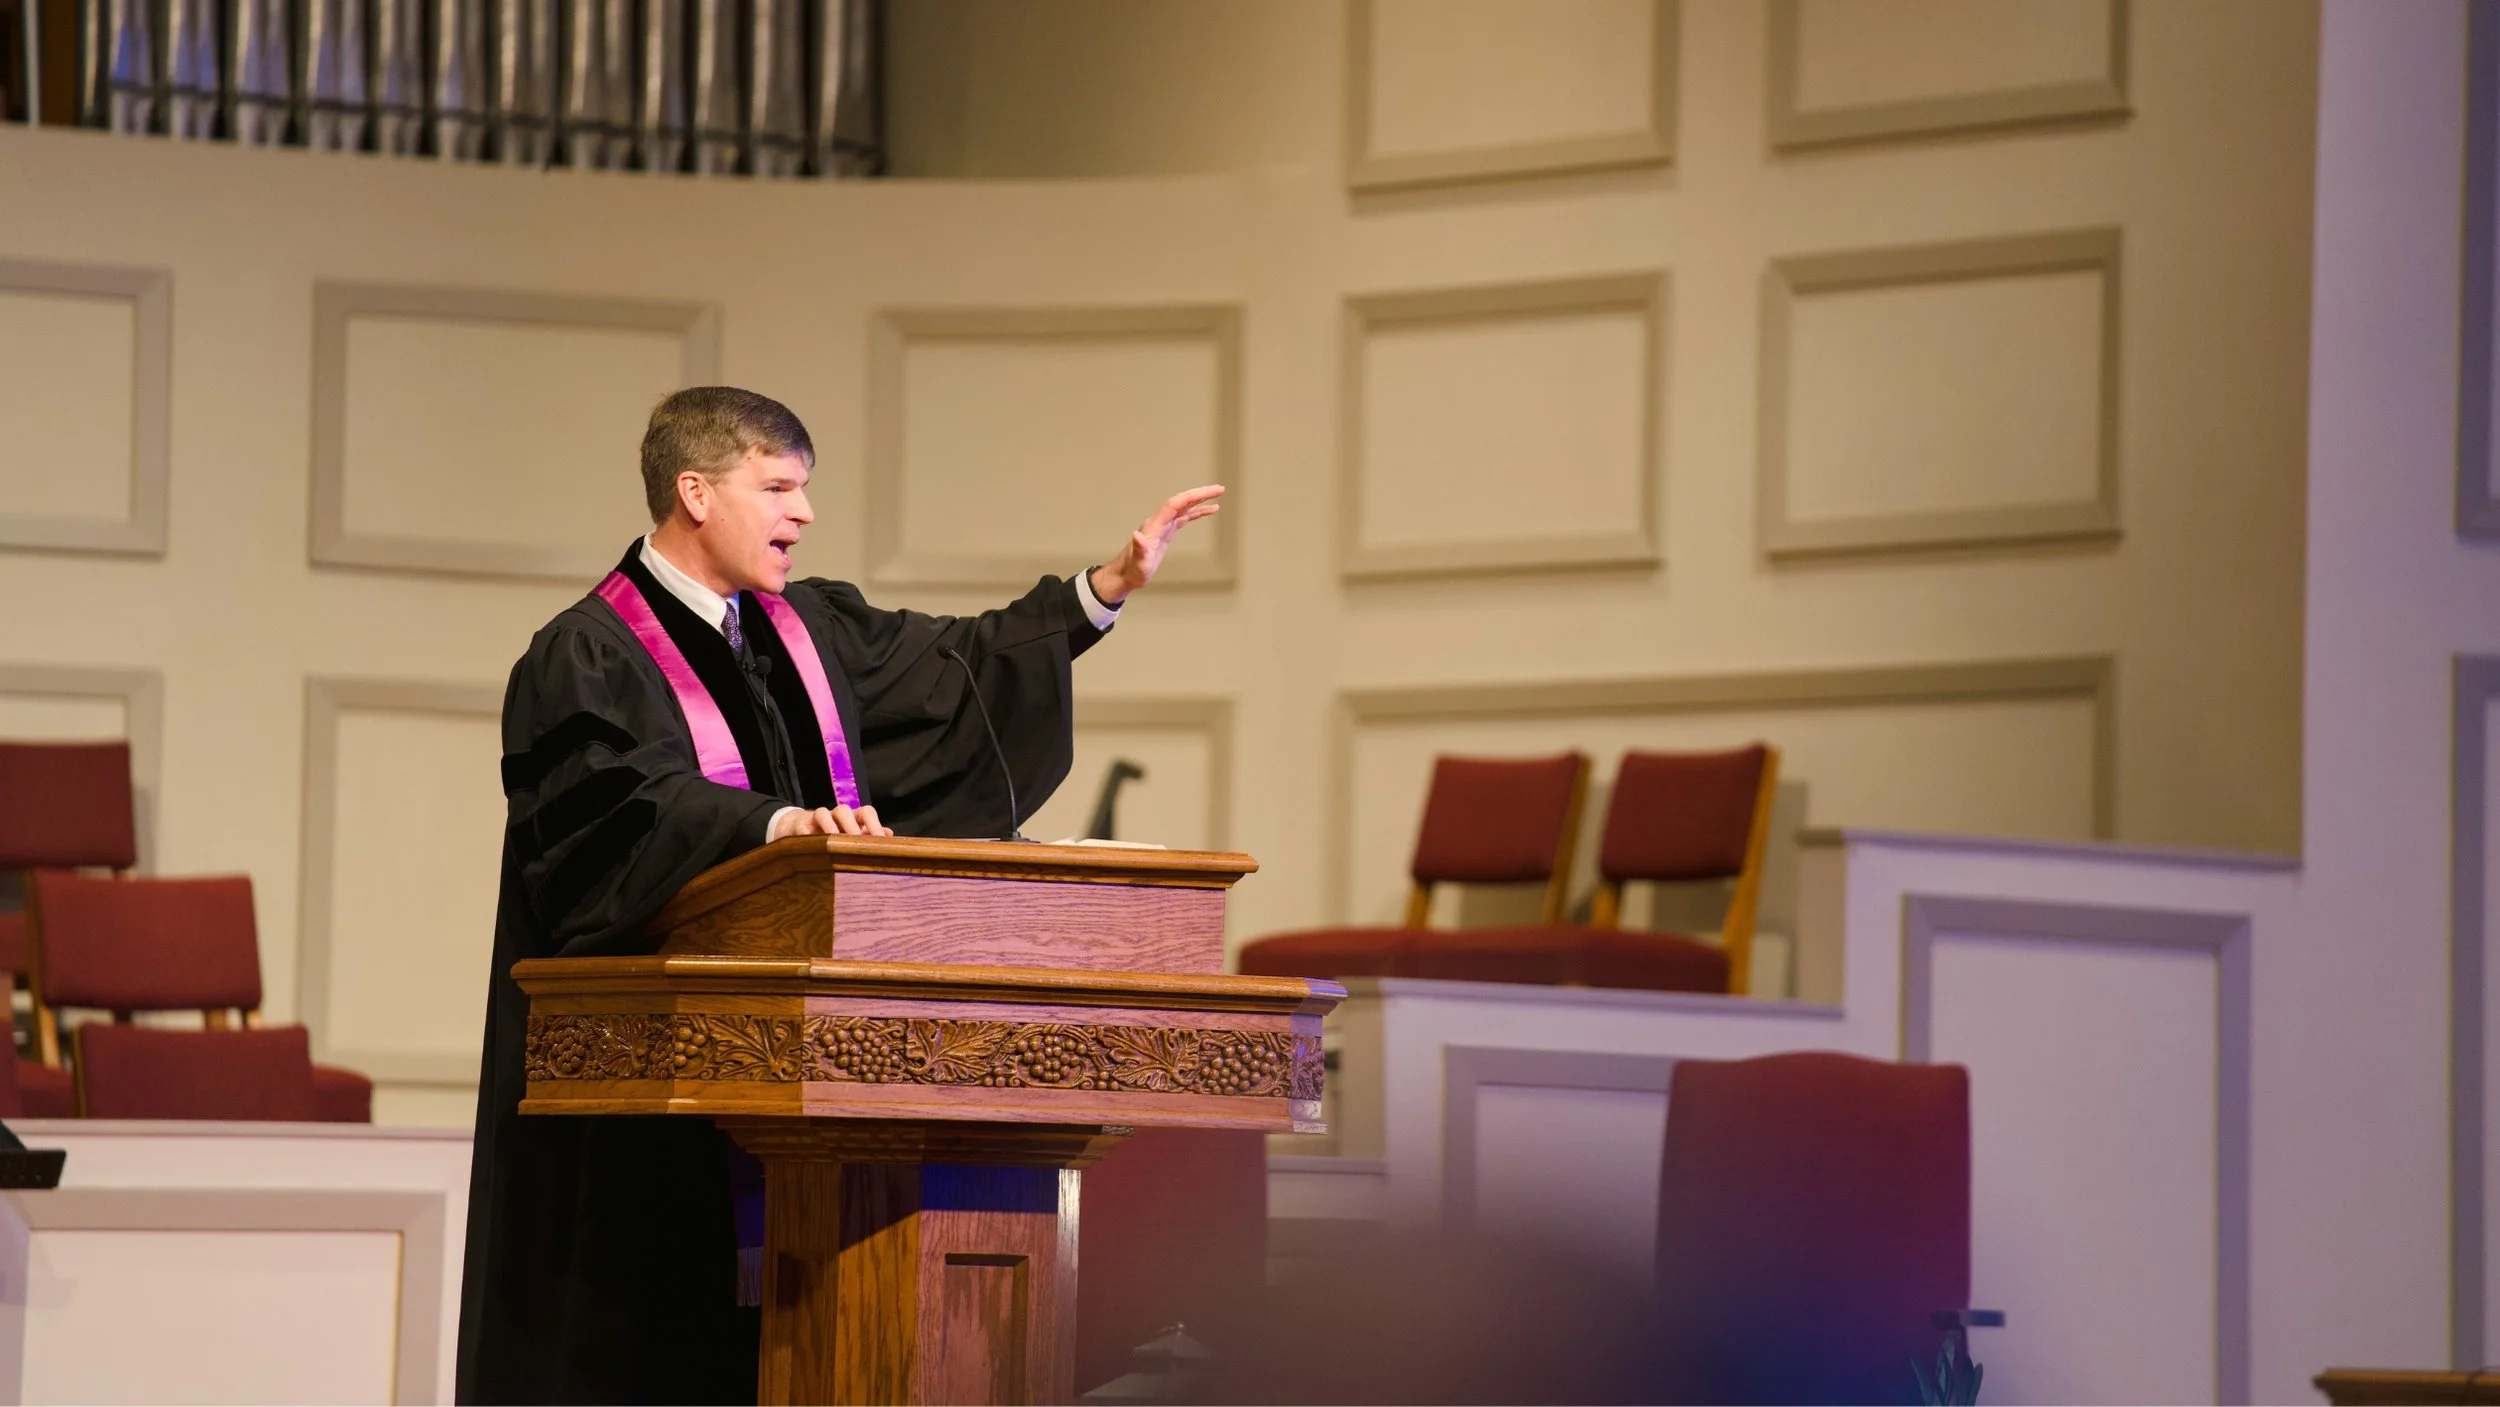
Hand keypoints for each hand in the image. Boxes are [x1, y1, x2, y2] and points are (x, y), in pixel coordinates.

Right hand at [769, 804, 890, 839]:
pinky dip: (807, 835)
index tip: (881, 840)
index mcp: (852, 816)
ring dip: (830, 826)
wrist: (802, 828)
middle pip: (843, 810)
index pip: (866, 812)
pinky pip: (802, 828)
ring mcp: (817, 818)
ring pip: (823, 813)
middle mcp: (836, 815)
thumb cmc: (835, 833)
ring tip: (834, 842)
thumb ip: (870, 836)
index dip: (874, 823)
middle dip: (851, 825)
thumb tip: (889, 835)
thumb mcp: (854, 835)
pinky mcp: (800, 826)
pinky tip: (813, 847)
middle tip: (857, 842)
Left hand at [1089, 485, 1222, 605]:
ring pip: (1184, 508)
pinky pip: (1184, 518)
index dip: (1191, 496)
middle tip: (1219, 489)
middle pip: (1181, 502)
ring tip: (1218, 495)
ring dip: (1200, 500)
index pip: (1175, 505)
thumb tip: (1137, 535)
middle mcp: (1159, 522)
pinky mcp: (1166, 532)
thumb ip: (1140, 549)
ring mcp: (1163, 526)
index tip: (1208, 492)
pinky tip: (1208, 511)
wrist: (1124, 574)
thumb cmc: (1132, 570)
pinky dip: (1196, 513)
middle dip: (1200, 494)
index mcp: (1154, 526)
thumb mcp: (1138, 563)